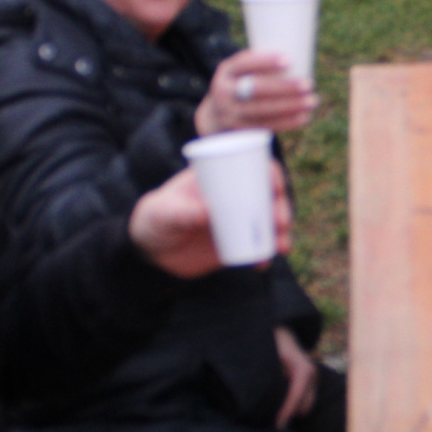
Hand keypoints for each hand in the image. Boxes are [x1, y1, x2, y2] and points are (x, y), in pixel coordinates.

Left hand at [128, 164, 291, 277]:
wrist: (150, 250)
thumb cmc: (154, 219)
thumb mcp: (163, 212)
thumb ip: (181, 212)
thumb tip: (207, 212)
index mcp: (220, 177)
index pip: (252, 167)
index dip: (271, 174)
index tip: (277, 186)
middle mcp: (233, 197)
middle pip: (268, 196)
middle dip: (282, 207)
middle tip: (281, 222)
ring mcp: (236, 221)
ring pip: (268, 223)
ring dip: (281, 233)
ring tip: (281, 247)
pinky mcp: (235, 243)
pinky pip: (257, 248)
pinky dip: (264, 255)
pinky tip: (263, 264)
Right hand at [198, 50, 316, 135]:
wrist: (216, 116)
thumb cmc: (240, 85)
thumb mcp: (241, 72)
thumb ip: (262, 67)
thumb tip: (302, 54)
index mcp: (226, 70)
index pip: (244, 63)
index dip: (265, 61)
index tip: (289, 60)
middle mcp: (224, 91)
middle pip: (255, 89)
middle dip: (284, 87)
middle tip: (308, 84)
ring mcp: (230, 113)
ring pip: (262, 109)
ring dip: (290, 106)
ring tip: (312, 100)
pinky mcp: (239, 130)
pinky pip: (265, 125)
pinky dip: (287, 122)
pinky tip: (304, 117)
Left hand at [274, 326, 318, 427]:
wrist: (281, 332)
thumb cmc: (273, 343)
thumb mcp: (269, 358)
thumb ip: (270, 378)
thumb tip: (264, 398)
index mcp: (303, 369)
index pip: (296, 396)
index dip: (286, 412)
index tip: (277, 424)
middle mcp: (312, 374)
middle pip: (304, 405)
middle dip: (289, 413)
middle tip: (271, 419)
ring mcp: (313, 378)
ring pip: (306, 405)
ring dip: (291, 410)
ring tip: (273, 411)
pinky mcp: (311, 381)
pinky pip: (304, 400)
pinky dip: (293, 404)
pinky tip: (280, 403)